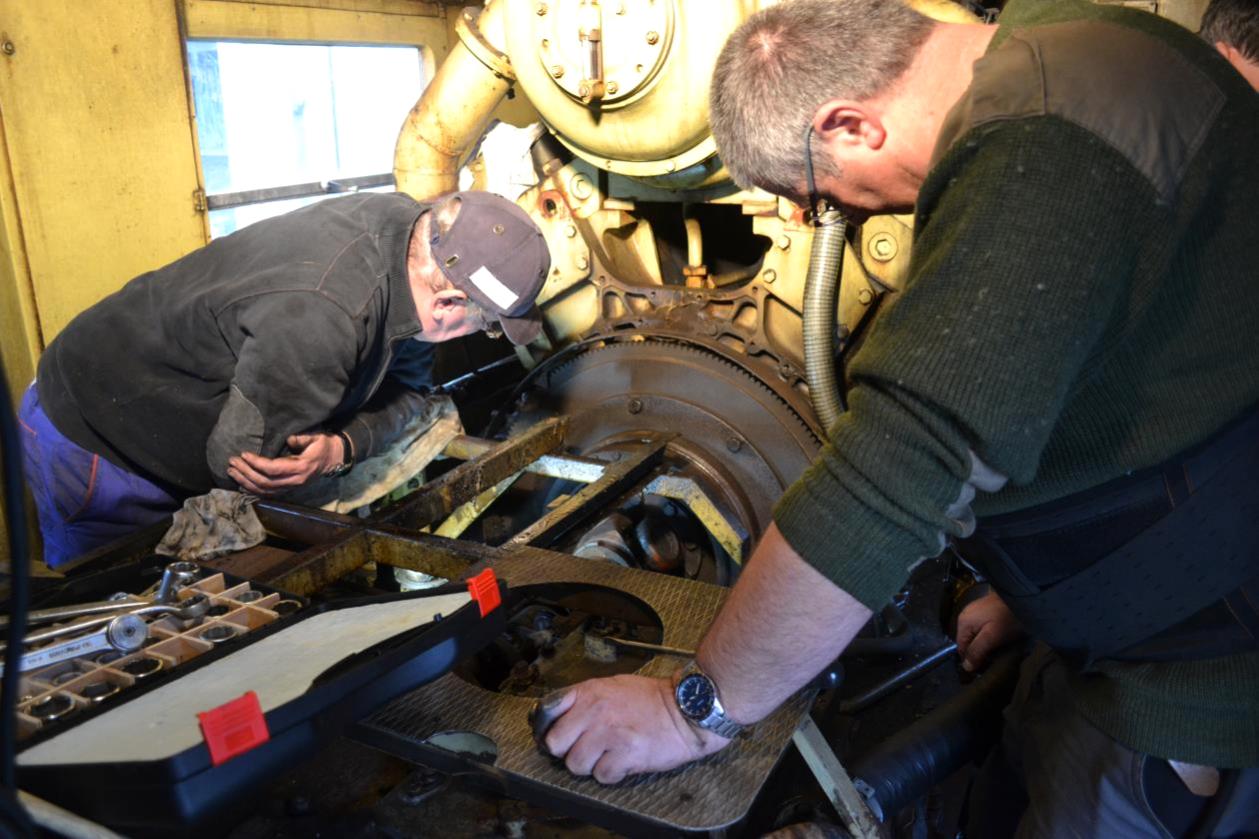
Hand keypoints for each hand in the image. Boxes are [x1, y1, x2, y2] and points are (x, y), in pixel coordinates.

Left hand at [226, 432, 344, 494]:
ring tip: (231, 471)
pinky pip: (267, 493)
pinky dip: (252, 489)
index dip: (256, 463)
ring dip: (246, 482)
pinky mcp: (288, 489)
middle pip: (265, 482)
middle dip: (246, 472)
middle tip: (232, 462)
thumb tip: (289, 439)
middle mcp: (295, 481)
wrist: (333, 459)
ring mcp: (291, 487)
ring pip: (264, 490)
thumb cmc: (323, 446)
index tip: (244, 454)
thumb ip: (302, 438)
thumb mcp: (317, 438)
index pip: (273, 469)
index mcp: (301, 468)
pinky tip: (241, 483)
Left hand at [532, 674, 729, 784]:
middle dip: (570, 750)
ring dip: (591, 765)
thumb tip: (561, 715)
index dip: (554, 728)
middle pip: (556, 745)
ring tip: (609, 755)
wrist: (687, 710)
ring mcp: (609, 733)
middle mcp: (595, 711)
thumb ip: (586, 698)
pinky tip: (624, 761)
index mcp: (589, 692)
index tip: (562, 735)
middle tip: (588, 749)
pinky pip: (601, 776)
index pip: (549, 713)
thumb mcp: (613, 685)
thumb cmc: (652, 699)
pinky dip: (612, 774)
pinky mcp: (625, 755)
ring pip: (576, 764)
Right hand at [955, 590, 1023, 671]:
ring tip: (998, 651)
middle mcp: (965, 616)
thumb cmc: (1007, 618)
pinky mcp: (985, 611)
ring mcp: (974, 612)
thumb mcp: (991, 637)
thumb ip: (977, 651)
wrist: (1022, 597)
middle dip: (978, 653)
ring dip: (984, 645)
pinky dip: (988, 636)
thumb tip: (966, 667)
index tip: (984, 670)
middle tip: (994, 661)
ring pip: (975, 636)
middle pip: (967, 642)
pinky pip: (982, 629)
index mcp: (963, 623)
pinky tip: (998, 639)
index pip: (961, 649)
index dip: (971, 661)